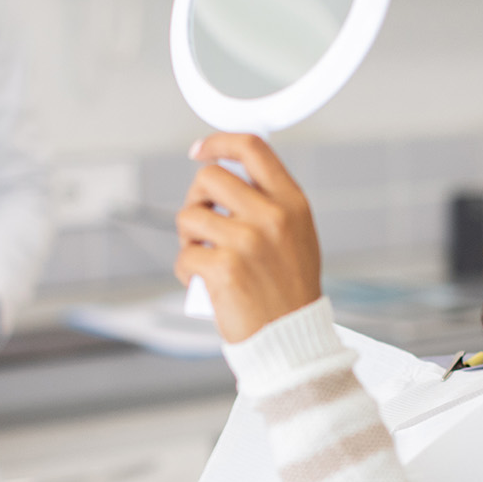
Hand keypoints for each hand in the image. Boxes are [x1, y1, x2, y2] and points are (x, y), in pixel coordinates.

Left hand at [175, 133, 321, 342]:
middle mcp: (272, 217)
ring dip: (189, 237)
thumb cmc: (290, 291)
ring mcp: (247, 241)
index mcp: (292, 203)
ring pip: (189, 216)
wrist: (291, 339)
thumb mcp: (297, 236)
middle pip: (210, 177)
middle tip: (201, 223)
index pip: (253, 149)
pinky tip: (203, 282)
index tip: (201, 150)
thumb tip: (228, 175)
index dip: (220, 142)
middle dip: (197, 197)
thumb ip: (270, 203)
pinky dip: (187, 269)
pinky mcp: (224, 268)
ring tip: (205, 257)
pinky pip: (185, 254)